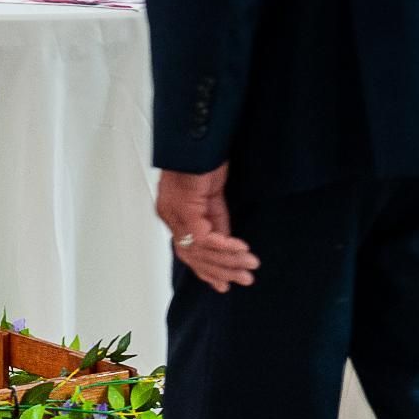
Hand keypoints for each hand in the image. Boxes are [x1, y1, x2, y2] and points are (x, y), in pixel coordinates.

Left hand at [157, 166, 259, 292]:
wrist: (196, 134)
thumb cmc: (202, 157)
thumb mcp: (212, 195)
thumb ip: (216, 220)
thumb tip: (225, 245)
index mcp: (173, 214)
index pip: (188, 251)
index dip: (207, 270)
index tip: (224, 284)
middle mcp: (169, 216)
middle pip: (193, 256)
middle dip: (219, 271)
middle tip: (243, 280)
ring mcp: (174, 213)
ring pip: (200, 251)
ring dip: (227, 261)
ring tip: (249, 267)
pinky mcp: (184, 208)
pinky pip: (204, 238)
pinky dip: (224, 246)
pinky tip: (240, 250)